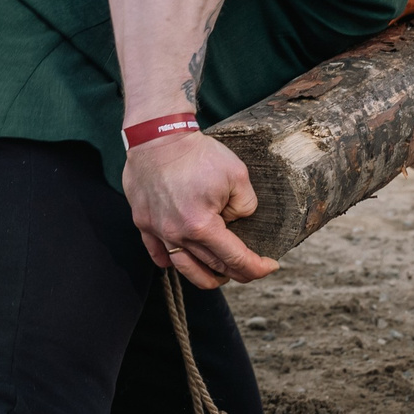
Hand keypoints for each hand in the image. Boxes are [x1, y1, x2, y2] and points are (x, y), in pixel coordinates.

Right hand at [123, 133, 276, 287]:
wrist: (157, 137)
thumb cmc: (197, 153)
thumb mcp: (238, 175)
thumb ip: (245, 205)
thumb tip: (239, 221)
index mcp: (201, 226)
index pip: (234, 259)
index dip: (256, 268)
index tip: (270, 266)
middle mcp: (177, 234)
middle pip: (211, 266)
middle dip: (236, 272)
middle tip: (251, 270)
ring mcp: (157, 231)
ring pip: (184, 268)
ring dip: (206, 276)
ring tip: (221, 275)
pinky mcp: (143, 222)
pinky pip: (157, 254)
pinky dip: (172, 262)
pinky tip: (185, 261)